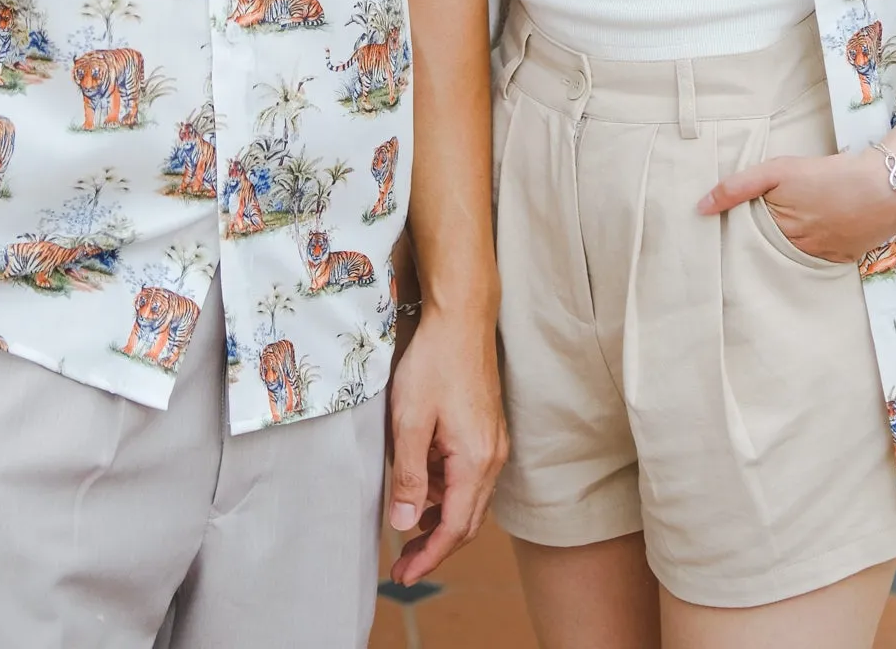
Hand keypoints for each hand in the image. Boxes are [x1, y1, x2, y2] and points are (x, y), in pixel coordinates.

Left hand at [386, 301, 507, 585]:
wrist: (461, 318)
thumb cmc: (434, 363)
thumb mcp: (410, 421)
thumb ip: (410, 477)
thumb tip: (405, 525)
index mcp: (475, 461)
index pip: (455, 529)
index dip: (429, 557)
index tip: (403, 577)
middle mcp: (492, 457)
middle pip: (467, 520)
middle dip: (435, 545)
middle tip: (403, 564)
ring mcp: (493, 442)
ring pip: (469, 498)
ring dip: (440, 516)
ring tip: (406, 522)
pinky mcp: (487, 429)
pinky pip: (469, 475)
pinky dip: (446, 489)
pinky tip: (423, 481)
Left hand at [698, 148, 895, 263]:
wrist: (884, 187)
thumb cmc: (827, 174)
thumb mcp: (778, 171)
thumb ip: (737, 187)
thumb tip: (699, 208)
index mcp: (776, 229)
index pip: (746, 236)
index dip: (739, 228)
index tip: (730, 226)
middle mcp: (795, 250)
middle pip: (768, 247)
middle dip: (760, 240)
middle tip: (764, 223)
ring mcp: (819, 258)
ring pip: (791, 255)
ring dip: (785, 245)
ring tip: (792, 226)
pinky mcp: (842, 260)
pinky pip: (816, 260)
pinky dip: (811, 249)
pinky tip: (814, 233)